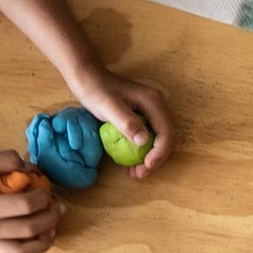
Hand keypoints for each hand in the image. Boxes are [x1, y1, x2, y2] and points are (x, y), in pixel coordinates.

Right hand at [0, 151, 62, 252]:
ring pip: (25, 251)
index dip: (43, 198)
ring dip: (46, 239)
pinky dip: (34, 249)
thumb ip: (6, 159)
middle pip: (30, 228)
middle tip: (59, 207)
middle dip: (51, 217)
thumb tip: (31, 169)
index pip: (26, 206)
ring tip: (53, 226)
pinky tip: (41, 237)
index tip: (47, 192)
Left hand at [67, 63, 172, 178]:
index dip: (159, 153)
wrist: (86, 78)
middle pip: (166, 138)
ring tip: (135, 172)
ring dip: (150, 158)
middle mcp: (157, 105)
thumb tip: (144, 142)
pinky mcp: (142, 115)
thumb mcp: (108, 107)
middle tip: (139, 174)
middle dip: (156, 159)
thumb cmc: (95, 90)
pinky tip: (129, 161)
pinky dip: (143, 151)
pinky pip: (149, 136)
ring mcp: (150, 110)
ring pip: (159, 139)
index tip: (145, 167)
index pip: (166, 132)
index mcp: (153, 102)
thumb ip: (127, 122)